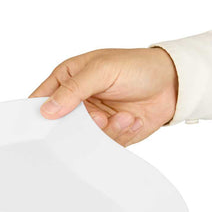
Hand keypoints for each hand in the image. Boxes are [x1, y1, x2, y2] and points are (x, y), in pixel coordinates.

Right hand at [30, 48, 177, 145]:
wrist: (174, 83)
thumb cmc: (138, 66)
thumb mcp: (102, 70)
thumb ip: (73, 89)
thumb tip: (47, 110)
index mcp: (67, 79)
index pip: (41, 99)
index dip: (38, 113)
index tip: (45, 124)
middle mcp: (78, 101)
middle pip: (61, 126)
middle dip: (80, 127)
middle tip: (99, 118)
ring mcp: (93, 119)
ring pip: (83, 139)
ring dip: (106, 130)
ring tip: (124, 116)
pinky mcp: (109, 134)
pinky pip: (104, 145)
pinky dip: (120, 134)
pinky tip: (132, 120)